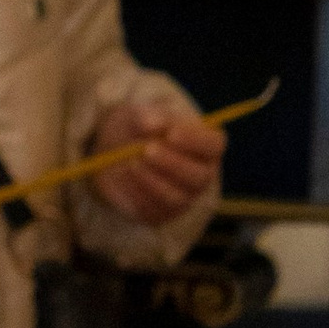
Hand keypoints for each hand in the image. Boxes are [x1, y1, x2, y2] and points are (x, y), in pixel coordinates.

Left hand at [92, 109, 221, 226]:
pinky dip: (136, 193)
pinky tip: (122, 175)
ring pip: (176, 198)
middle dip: (172, 164)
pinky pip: (152, 211)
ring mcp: (183, 197)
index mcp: (205, 145)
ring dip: (152, 181)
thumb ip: (148, 116)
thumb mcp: (139, 114)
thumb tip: (152, 124)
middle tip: (147, 150)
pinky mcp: (160, 214)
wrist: (115, 151)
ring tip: (131, 162)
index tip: (171, 133)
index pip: (213, 145)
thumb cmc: (138, 127)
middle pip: (198, 177)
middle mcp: (201, 174)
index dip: (195, 141)